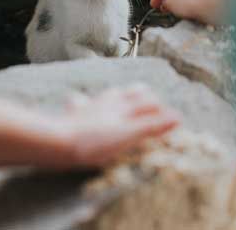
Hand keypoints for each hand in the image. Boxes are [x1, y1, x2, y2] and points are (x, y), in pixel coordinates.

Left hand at [60, 84, 179, 166]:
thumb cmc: (94, 142)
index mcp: (123, 106)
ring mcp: (90, 107)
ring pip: (106, 96)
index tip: (170, 116)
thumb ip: (153, 126)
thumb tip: (178, 117)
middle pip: (129, 93)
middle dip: (141, 95)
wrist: (58, 142)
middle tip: (150, 98)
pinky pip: (77, 103)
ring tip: (121, 95)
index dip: (159, 108)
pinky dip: (81, 102)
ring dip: (117, 95)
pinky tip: (77, 100)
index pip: (147, 102)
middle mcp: (107, 103)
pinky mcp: (72, 116)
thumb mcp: (129, 135)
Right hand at [150, 0, 235, 24]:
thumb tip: (168, 4)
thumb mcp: (171, 4)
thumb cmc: (194, 0)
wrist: (218, 0)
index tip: (154, 6)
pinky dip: (200, 4)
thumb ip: (166, 3)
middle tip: (169, 10)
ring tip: (186, 14)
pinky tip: (200, 13)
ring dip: (187, 2)